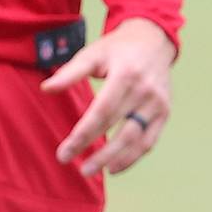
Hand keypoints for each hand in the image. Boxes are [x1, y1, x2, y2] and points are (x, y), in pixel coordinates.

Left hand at [41, 18, 175, 176]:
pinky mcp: (165, 112)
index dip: (84, 134)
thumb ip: (70, 73)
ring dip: (115, 159)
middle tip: (74, 165)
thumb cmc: (116, 48)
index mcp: (126, 75)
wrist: (152, 40)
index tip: (65, 151)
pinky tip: (114, 167)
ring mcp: (158, 103)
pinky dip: (133, 157)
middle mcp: (145, 91)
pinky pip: (149, 141)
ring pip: (137, 140)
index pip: (102, 112)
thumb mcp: (92, 54)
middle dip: (96, 152)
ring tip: (91, 170)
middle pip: (119, 129)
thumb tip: (46, 89)